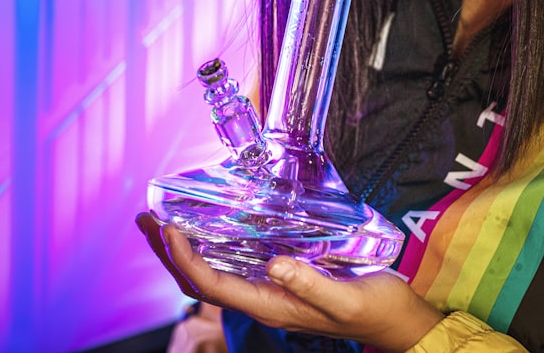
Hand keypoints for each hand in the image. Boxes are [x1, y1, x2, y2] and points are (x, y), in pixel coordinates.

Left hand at [136, 212, 443, 352]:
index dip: (185, 258)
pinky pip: (233, 267)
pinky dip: (210, 247)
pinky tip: (208, 230)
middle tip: (145, 219)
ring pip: (212, 274)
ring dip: (182, 250)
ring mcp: (270, 292)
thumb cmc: (377, 312)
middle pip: (200, 281)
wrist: (399, 324)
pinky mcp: (282, 280)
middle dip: (168, 252)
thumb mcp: (348, 297)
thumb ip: (311, 282)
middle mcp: (263, 300)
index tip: (168, 228)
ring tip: (160, 222)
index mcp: (272, 306)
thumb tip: (275, 264)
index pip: (212, 285)